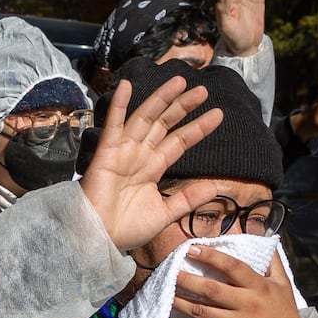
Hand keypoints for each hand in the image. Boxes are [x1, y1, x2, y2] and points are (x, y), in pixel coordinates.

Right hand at [80, 76, 223, 251]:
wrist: (100, 237)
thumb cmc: (127, 228)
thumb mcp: (165, 214)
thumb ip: (187, 199)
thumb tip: (214, 187)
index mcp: (152, 169)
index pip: (179, 142)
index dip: (197, 128)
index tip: (218, 115)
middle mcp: (139, 156)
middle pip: (164, 124)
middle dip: (182, 107)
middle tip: (203, 90)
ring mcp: (123, 152)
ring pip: (144, 118)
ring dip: (161, 99)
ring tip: (180, 81)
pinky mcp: (106, 153)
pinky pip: (113, 125)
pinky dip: (118, 105)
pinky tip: (127, 86)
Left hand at [167, 246, 303, 317]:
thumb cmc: (284, 315)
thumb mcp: (284, 286)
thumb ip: (272, 262)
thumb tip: (265, 240)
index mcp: (259, 287)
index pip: (232, 267)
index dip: (211, 257)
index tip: (191, 248)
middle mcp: (246, 304)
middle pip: (210, 289)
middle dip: (186, 279)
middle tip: (168, 271)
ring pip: (200, 311)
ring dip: (178, 302)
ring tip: (163, 292)